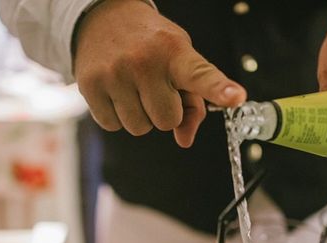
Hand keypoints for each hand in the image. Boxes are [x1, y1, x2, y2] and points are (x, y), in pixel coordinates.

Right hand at [73, 0, 245, 146]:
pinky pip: (113, 126)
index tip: (236, 97)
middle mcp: (144, 61)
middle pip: (166, 121)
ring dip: (139, 116)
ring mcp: (114, 74)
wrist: (102, 18)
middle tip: (154, 88)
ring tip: (132, 87)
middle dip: (163, 112)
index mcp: (174, 52)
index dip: (219, 89)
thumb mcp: (179, 60)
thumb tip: (184, 140)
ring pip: (139, 128)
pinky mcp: (90, 86)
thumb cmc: (150, 45)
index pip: (201, 76)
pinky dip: (116, 116)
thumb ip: (192, 102)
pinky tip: (114, 91)